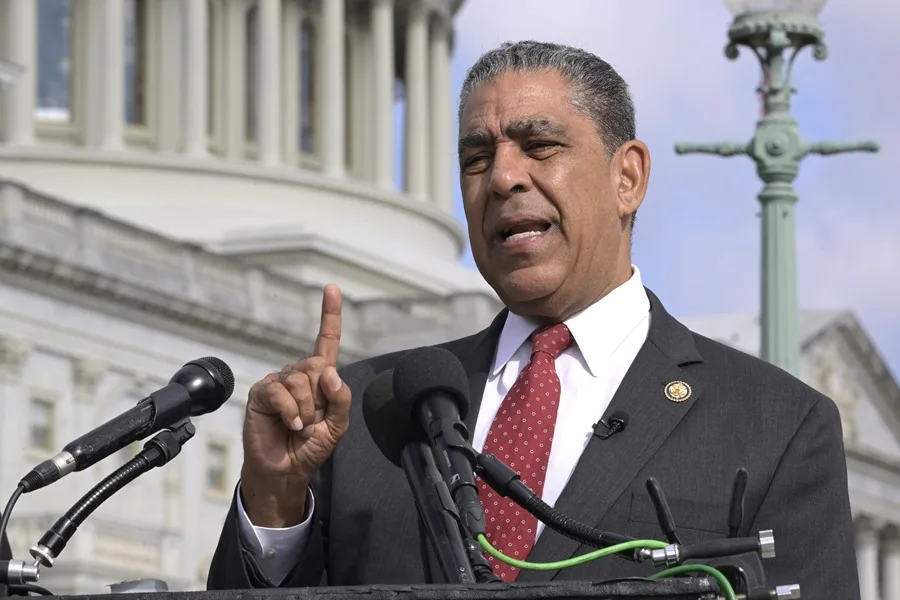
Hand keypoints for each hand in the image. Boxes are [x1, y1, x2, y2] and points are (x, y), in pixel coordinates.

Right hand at [240, 284, 351, 526]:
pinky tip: (291, 424)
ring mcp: (279, 383)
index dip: (330, 314)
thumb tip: (330, 372)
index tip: (332, 288)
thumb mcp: (337, 426)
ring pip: (300, 381)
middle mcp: (298, 375)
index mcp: (319, 379)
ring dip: (306, 410)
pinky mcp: (261, 394)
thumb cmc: (311, 447)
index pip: (325, 341)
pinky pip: (280, 393)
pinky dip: (291, 411)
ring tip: (301, 427)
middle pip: (316, 366)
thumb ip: (340, 399)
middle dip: (320, 399)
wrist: (286, 470)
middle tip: (313, 421)